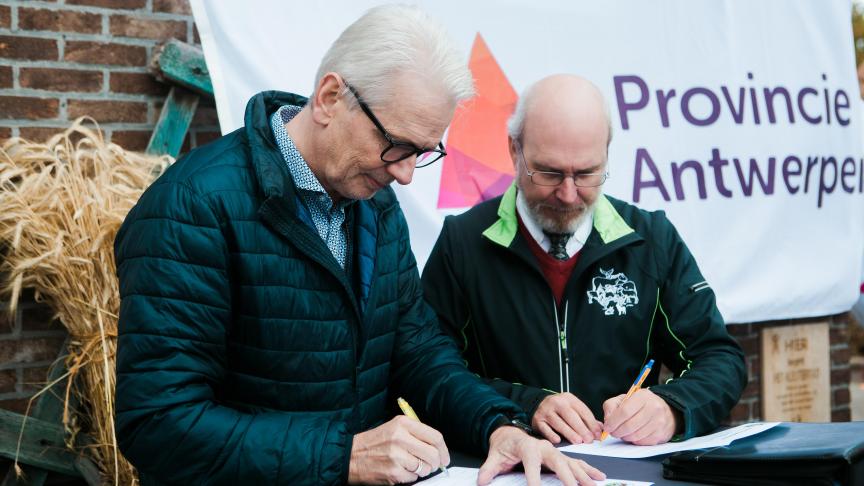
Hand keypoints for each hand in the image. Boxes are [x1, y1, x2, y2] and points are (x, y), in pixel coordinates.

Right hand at [347, 415, 449, 484]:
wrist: (351, 456)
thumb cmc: (374, 443)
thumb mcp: (394, 428)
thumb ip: (415, 433)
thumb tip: (437, 448)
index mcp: (403, 424)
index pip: (435, 436)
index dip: (444, 450)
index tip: (444, 457)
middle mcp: (400, 438)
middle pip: (433, 454)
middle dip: (435, 463)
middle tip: (431, 465)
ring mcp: (397, 456)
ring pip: (424, 468)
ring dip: (421, 470)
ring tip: (409, 466)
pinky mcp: (393, 472)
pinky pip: (413, 477)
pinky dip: (409, 477)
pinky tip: (399, 471)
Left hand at [478, 426, 605, 485]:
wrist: (512, 435)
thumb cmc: (505, 447)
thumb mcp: (495, 457)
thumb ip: (489, 469)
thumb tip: (481, 481)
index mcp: (527, 447)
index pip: (531, 463)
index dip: (533, 477)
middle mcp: (544, 447)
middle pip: (558, 461)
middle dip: (567, 476)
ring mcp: (554, 451)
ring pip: (571, 462)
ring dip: (583, 475)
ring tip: (594, 485)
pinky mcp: (560, 456)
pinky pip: (577, 462)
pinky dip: (588, 470)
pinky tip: (599, 477)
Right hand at [532, 393, 601, 444]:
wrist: (538, 405)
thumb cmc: (560, 410)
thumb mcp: (573, 409)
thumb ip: (586, 419)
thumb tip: (600, 430)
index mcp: (569, 398)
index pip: (582, 410)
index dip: (591, 423)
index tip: (597, 434)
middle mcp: (557, 402)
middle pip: (571, 416)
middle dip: (581, 429)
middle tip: (588, 439)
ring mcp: (546, 411)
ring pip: (559, 423)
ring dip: (569, 433)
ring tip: (578, 441)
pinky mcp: (538, 420)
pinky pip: (545, 429)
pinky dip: (551, 435)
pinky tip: (558, 440)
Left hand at [602, 389, 677, 444]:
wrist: (665, 411)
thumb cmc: (641, 405)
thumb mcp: (625, 399)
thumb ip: (612, 406)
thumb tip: (607, 421)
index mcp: (642, 396)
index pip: (624, 411)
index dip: (613, 421)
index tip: (607, 427)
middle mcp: (653, 407)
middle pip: (629, 426)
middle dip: (617, 432)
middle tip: (613, 432)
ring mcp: (659, 421)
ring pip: (635, 436)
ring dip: (625, 437)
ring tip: (623, 432)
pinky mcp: (661, 434)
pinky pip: (642, 442)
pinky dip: (635, 441)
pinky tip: (634, 434)